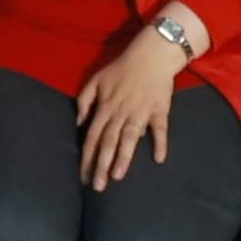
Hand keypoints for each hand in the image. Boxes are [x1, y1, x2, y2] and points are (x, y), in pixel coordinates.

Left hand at [74, 27, 187, 187]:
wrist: (151, 54)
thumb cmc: (122, 68)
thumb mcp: (96, 79)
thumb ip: (84, 100)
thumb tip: (79, 123)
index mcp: (105, 107)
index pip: (92, 136)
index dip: (87, 157)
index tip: (83, 176)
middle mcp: (120, 112)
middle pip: (108, 142)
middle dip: (101, 165)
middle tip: (97, 186)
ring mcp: (140, 112)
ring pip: (129, 138)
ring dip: (123, 157)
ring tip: (117, 176)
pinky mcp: (159, 110)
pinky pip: (160, 129)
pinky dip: (160, 143)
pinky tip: (159, 158)